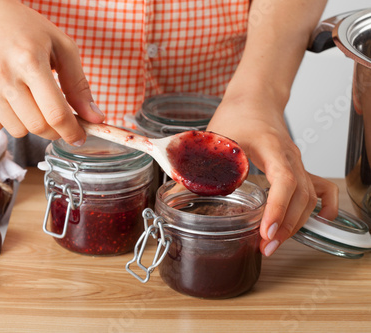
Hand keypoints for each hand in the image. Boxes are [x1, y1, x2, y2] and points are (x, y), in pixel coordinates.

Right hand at [0, 0, 103, 144]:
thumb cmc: (25, 29)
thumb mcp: (61, 47)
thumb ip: (79, 85)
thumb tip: (94, 119)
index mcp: (30, 60)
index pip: (55, 113)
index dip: (71, 132)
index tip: (79, 138)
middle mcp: (2, 73)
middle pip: (37, 126)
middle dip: (54, 130)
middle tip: (57, 120)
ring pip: (16, 130)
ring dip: (29, 124)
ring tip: (28, 99)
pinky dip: (6, 120)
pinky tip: (7, 98)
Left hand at [207, 95, 338, 256]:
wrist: (255, 99)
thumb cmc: (237, 115)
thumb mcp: (214, 138)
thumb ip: (199, 163)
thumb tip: (178, 192)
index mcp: (270, 146)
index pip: (283, 180)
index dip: (277, 207)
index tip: (267, 231)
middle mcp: (289, 156)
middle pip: (300, 195)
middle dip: (285, 225)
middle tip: (265, 247)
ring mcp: (297, 161)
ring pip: (308, 196)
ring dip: (295, 222)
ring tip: (275, 243)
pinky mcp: (297, 166)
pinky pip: (318, 187)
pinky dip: (321, 205)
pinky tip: (319, 221)